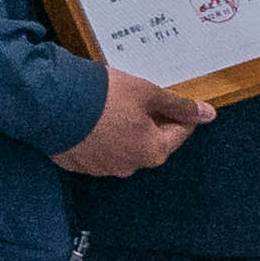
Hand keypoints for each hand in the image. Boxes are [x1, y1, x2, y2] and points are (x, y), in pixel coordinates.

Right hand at [56, 72, 220, 181]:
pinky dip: (97, 136)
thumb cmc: (105, 96)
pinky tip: (89, 117)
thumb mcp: (147, 92)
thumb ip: (179, 106)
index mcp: (152, 151)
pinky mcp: (75, 164)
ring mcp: (100, 168)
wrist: (50, 102)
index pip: (179, 132)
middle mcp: (129, 166)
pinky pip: (95, 150)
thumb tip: (209, 115)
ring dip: (122, 130)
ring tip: (109, 105)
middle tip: (137, 97)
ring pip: (121, 147)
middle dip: (149, 122)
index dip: (178, 111)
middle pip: (149, 142)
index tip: (168, 96)